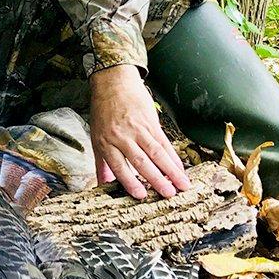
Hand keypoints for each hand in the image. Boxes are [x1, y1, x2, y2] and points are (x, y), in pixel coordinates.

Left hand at [88, 64, 189, 199]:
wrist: (113, 83)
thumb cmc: (103, 112)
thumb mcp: (96, 137)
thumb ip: (101, 163)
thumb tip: (102, 185)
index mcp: (107, 143)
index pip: (119, 166)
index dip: (130, 182)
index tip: (142, 195)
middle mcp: (123, 137)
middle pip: (141, 161)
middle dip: (157, 179)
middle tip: (169, 194)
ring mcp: (138, 129)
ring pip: (157, 153)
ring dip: (171, 171)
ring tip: (182, 185)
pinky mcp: (151, 122)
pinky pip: (164, 142)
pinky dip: (173, 156)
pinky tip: (180, 168)